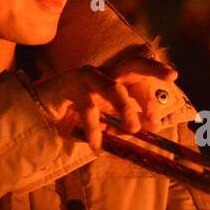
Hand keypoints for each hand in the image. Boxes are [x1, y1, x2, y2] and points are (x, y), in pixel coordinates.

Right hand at [34, 43, 177, 151]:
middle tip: (172, 75)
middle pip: (132, 65)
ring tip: (133, 128)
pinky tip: (97, 144)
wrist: (37, 114)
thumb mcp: (104, 124)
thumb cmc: (74, 118)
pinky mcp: (70, 85)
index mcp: (115, 81)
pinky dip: (94, 128)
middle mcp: (104, 74)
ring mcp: (87, 77)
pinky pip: (88, 107)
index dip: (152, 100)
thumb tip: (148, 130)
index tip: (156, 123)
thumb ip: (124, 126)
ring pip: (113, 87)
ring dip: (126, 108)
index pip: (140, 82)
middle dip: (153, 69)